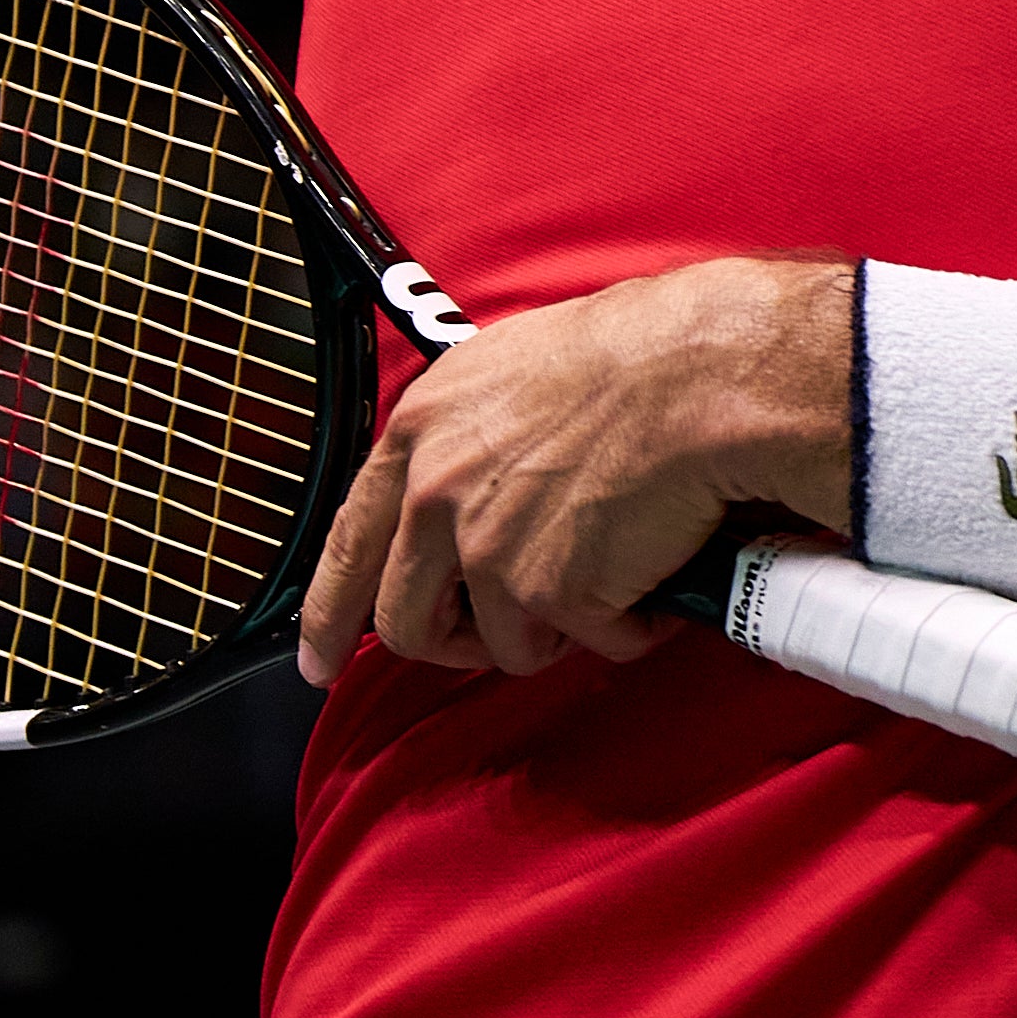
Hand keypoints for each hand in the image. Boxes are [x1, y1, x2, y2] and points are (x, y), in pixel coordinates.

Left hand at [296, 257, 853, 686]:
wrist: (697, 374)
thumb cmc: (628, 357)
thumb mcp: (506, 374)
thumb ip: (464, 441)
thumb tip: (467, 492)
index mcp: (420, 433)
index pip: (349, 542)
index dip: (329, 615)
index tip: (319, 660)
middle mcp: (437, 495)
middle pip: (405, 621)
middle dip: (454, 644)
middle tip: (503, 636)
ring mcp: (489, 551)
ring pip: (500, 646)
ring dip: (555, 629)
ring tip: (609, 579)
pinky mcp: (550, 595)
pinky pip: (589, 642)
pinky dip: (628, 623)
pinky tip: (654, 577)